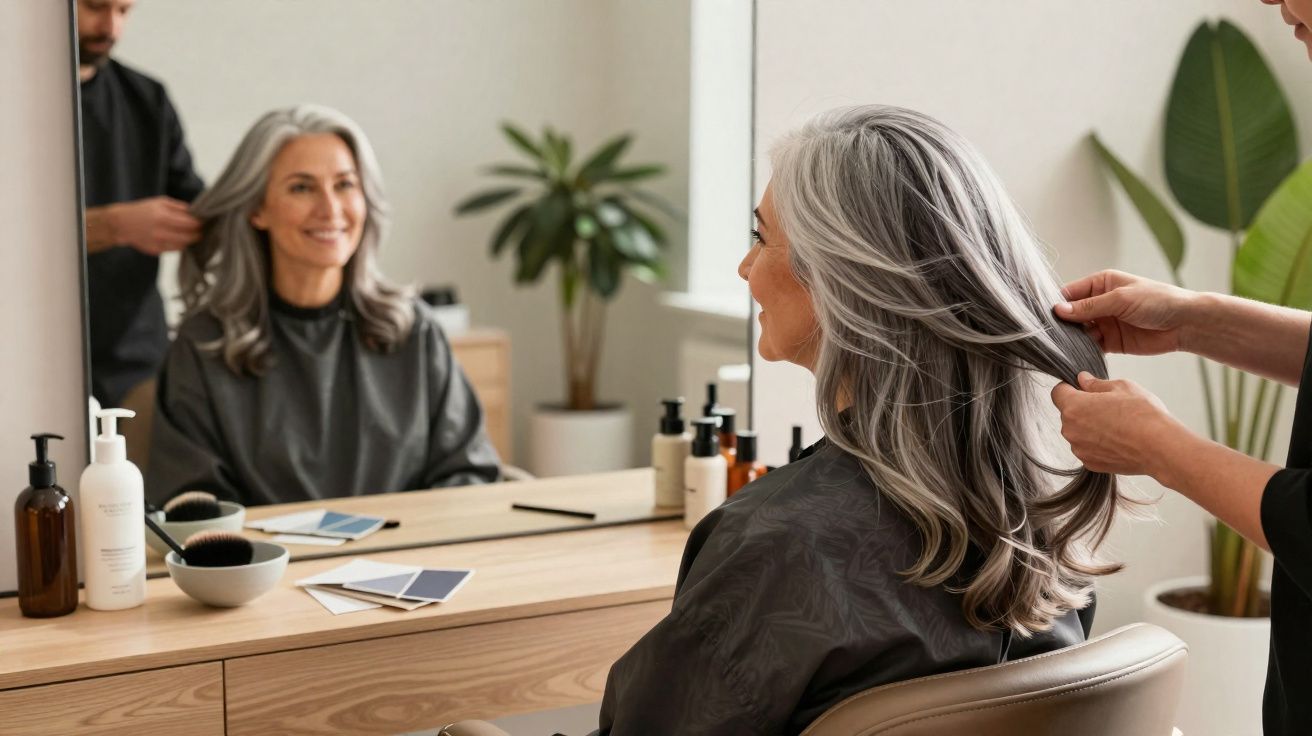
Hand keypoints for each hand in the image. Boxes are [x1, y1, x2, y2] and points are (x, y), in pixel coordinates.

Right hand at [108, 197, 201, 254]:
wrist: (121, 223)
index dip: (199, 223)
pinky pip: (174, 250)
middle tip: (201, 230)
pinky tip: (179, 239)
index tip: (204, 221)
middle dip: (198, 233)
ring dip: (189, 241)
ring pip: (183, 245)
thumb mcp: (161, 202)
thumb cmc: (142, 210)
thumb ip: (180, 207)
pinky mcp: (156, 251)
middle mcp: (161, 232)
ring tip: (191, 234)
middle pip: (189, 237)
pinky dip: (179, 245)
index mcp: (163, 217)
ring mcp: (158, 243)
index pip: (190, 223)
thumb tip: (197, 212)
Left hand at [1050, 372, 1185, 476]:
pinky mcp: (1090, 464)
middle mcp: (1070, 430)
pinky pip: (1088, 449)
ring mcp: (1079, 449)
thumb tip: (1082, 379)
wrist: (1160, 447)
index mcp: (1073, 407)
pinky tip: (1119, 440)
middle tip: (1109, 407)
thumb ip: (1096, 383)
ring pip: (1078, 432)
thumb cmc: (1142, 414)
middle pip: (1068, 414)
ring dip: (1090, 427)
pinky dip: (1098, 444)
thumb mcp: (1122, 387)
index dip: (1070, 388)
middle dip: (1082, 408)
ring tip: (1118, 425)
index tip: (1085, 389)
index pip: (1058, 392)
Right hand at [1052, 270, 1199, 355]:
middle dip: (1062, 324)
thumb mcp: (1121, 299)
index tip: (1044, 317)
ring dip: (1072, 339)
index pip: (1070, 293)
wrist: (1186, 323)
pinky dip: (1083, 351)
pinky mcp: (1111, 341)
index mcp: (1101, 284)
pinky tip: (1076, 355)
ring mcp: (1105, 323)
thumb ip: (1089, 307)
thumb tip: (1059, 310)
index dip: (1057, 304)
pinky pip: (1091, 346)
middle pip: (1072, 314)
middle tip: (1049, 336)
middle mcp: (1100, 302)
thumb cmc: (1158, 301)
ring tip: (1062, 347)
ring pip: (1079, 332)